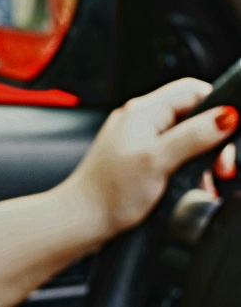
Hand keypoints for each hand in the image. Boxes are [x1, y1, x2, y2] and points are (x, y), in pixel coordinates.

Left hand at [63, 79, 237, 237]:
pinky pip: (172, 154)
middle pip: (191, 114)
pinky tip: (193, 186)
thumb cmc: (110, 191)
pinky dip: (188, 168)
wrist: (82, 217)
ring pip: (185, 137)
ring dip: (203, 158)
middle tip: (221, 166)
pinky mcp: (137, 158)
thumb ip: (193, 136)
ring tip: (208, 180)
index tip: (231, 131)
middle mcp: (139, 120)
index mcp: (142, 111)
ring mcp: (137, 139)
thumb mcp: (158, 160)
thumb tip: (227, 115)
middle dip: (214, 139)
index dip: (218, 106)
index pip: (192, 90)